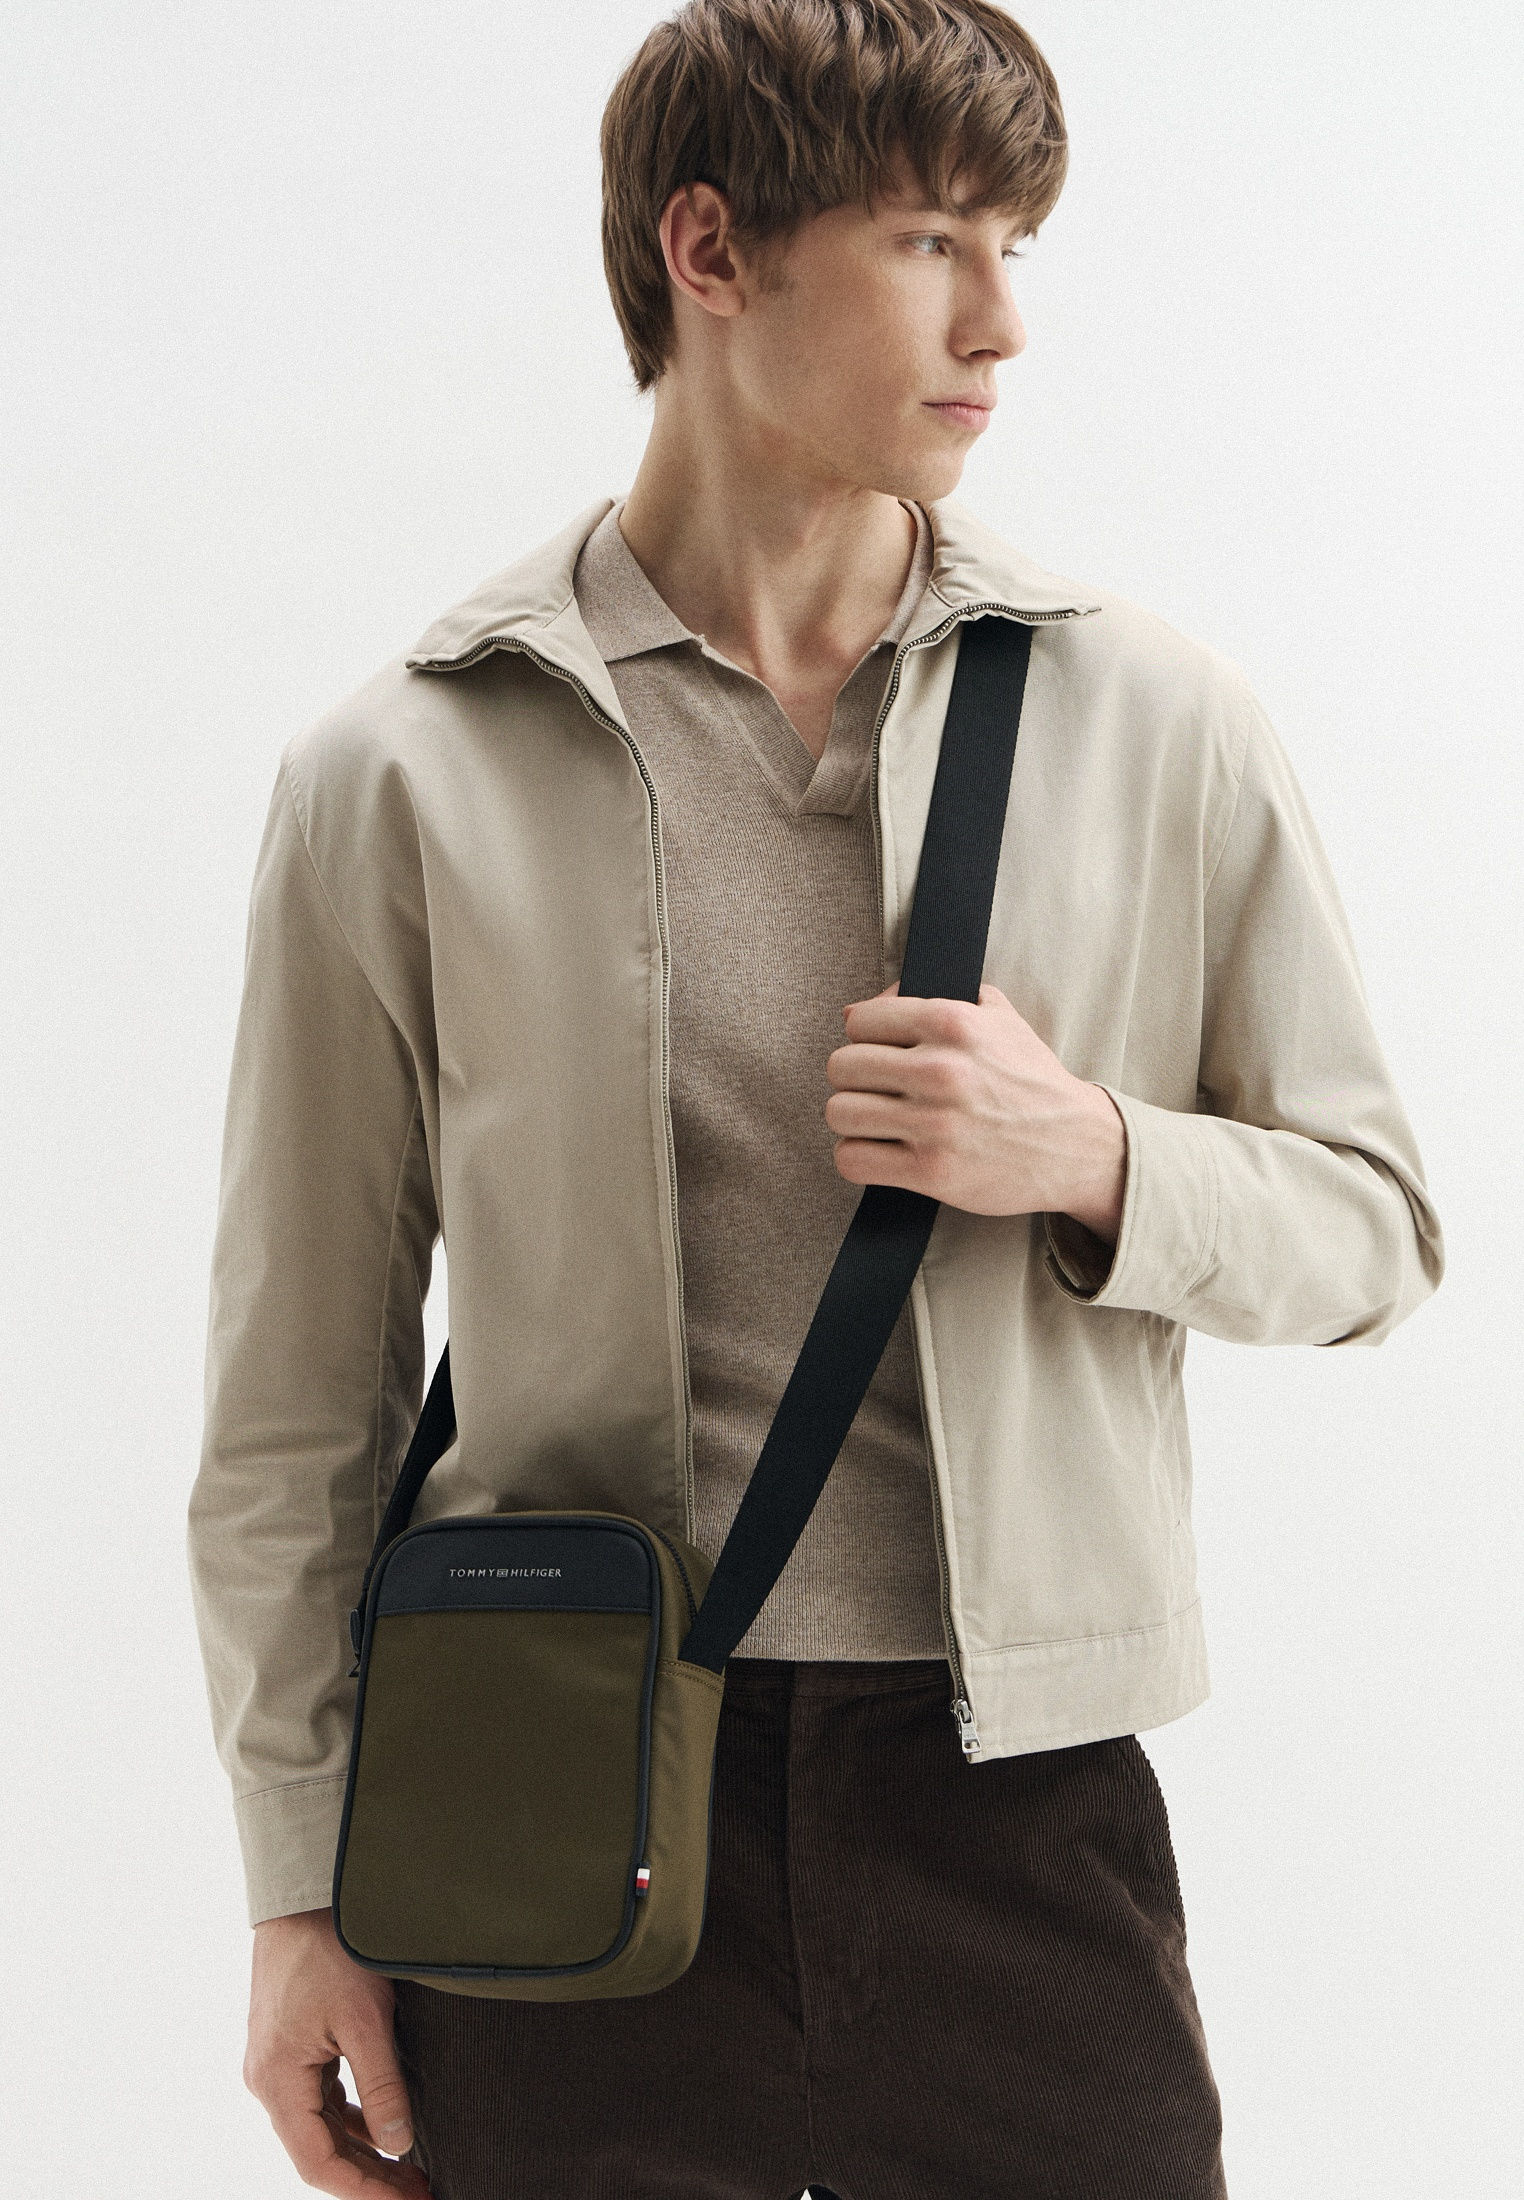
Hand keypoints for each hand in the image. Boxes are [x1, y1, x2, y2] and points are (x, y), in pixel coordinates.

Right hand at [245, 1908, 431, 2196]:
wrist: (302, 1897)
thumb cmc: (330, 1950)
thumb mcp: (365, 2020)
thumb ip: (381, 2086)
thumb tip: (398, 2143)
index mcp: (277, 2082)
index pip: (318, 2163)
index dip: (363, 2191)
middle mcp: (268, 2081)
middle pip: (319, 2150)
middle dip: (369, 2177)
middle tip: (419, 2192)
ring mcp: (277, 2063)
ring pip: (321, 2126)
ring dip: (362, 2149)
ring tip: (410, 2168)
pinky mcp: (290, 2045)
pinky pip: (321, 2098)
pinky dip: (352, 2117)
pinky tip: (385, 2124)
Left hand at [825, 981, 1125, 1238]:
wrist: (1077, 1145)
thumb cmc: (1031, 1080)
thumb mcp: (998, 1017)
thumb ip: (933, 998)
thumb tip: (856, 1010)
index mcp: (953, 1023)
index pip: (859, 1021)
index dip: (864, 1036)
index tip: (879, 1051)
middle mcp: (941, 1070)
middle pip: (841, 1066)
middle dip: (852, 1077)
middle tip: (874, 1088)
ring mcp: (934, 1124)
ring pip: (840, 1112)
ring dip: (851, 1117)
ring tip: (873, 1120)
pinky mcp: (931, 1171)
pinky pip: (854, 1159)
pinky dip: (856, 1156)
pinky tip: (877, 1150)